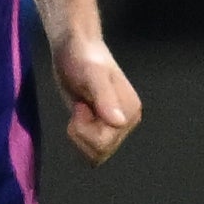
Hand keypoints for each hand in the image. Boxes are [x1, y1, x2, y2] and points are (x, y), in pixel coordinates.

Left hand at [53, 32, 140, 165]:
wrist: (74, 49)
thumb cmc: (82, 57)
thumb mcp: (91, 74)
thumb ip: (105, 97)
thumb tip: (119, 122)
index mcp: (130, 112)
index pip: (104, 143)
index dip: (85, 128)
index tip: (82, 105)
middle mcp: (126, 122)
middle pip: (100, 151)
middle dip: (81, 132)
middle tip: (80, 106)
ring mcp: (115, 127)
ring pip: (95, 154)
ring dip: (80, 135)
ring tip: (80, 109)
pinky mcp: (103, 128)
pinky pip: (90, 150)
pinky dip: (79, 137)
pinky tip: (79, 116)